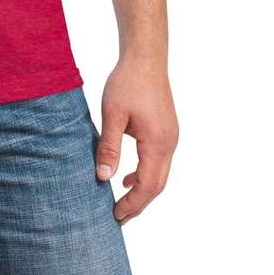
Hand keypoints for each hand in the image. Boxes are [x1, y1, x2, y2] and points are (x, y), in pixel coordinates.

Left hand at [94, 56, 177, 224]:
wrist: (145, 57)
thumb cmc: (127, 82)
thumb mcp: (112, 114)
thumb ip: (109, 147)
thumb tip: (103, 177)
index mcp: (157, 142)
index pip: (147, 185)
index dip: (132, 204)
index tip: (115, 215)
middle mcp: (169, 143)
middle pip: (157, 185)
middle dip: (139, 203)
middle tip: (118, 217)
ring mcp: (171, 136)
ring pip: (160, 174)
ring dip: (143, 190)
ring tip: (122, 201)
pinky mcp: (166, 130)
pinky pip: (159, 161)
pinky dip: (146, 174)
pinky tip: (129, 176)